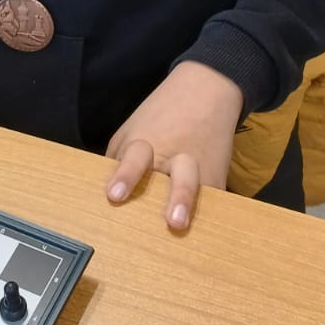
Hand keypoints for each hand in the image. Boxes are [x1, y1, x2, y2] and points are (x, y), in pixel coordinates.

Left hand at [105, 61, 244, 232]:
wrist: (206, 90)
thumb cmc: (159, 117)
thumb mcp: (130, 131)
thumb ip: (119, 162)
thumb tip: (106, 198)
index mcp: (147, 144)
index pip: (135, 160)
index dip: (126, 177)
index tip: (114, 195)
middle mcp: (176, 157)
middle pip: (177, 179)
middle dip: (176, 199)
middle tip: (172, 222)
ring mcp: (199, 167)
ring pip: (198, 188)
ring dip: (191, 205)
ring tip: (185, 224)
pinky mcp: (218, 176)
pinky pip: (212, 199)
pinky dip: (206, 214)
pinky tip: (204, 233)